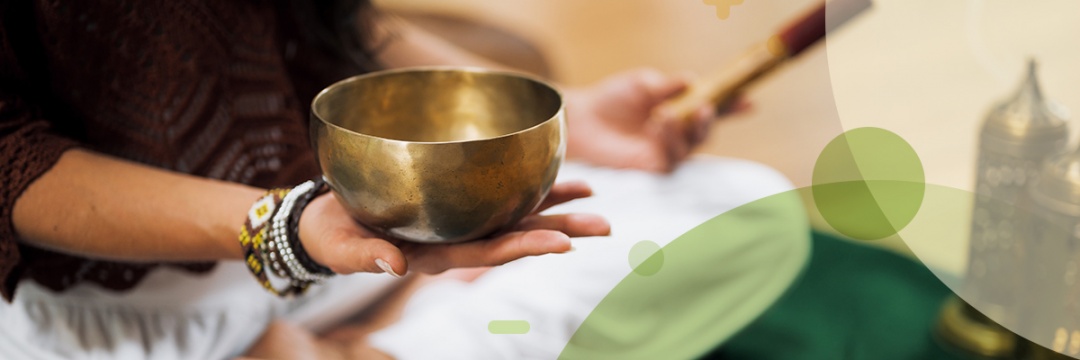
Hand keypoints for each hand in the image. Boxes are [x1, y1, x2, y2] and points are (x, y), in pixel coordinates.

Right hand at [297, 181, 608, 276]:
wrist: (324, 220)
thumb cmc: (330, 235)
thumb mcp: (341, 246)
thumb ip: (365, 257)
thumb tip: (395, 266)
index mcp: (433, 256)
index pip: (487, 254)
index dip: (525, 247)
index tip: (563, 243)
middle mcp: (456, 240)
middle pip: (516, 236)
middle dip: (560, 230)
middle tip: (603, 225)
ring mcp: (459, 222)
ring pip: (515, 215)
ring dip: (556, 208)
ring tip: (594, 197)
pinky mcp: (455, 203)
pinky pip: (499, 194)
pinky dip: (530, 186)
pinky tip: (557, 175)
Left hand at [564, 68, 738, 171]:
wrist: (582, 119)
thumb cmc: (611, 100)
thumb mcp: (642, 85)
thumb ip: (668, 85)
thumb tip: (694, 80)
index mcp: (679, 111)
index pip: (711, 109)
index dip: (731, 107)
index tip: (748, 101)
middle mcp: (677, 135)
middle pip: (705, 132)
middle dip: (711, 121)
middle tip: (706, 107)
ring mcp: (666, 153)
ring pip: (689, 146)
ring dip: (683, 129)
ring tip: (664, 113)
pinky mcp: (652, 169)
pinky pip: (670, 158)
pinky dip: (668, 140)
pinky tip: (658, 125)